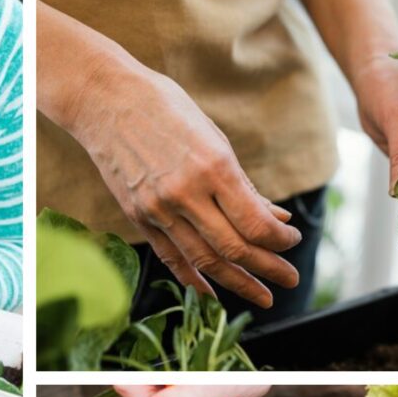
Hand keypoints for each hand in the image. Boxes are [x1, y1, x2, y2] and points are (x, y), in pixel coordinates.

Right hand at [71, 65, 302, 308]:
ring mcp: (158, 209)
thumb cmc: (166, 109)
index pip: (255, 224)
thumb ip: (244, 186)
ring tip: (261, 294)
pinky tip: (212, 293)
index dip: (279, 241)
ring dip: (237, 282)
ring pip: (204, 260)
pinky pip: (171, 256)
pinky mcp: (138, 217)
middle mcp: (186, 194)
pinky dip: (193, 278)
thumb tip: (276, 219)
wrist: (105, 101)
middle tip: (289, 280)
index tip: (291, 242)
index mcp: (213, 168)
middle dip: (267, 268)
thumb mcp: (214, 139)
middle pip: (234, 249)